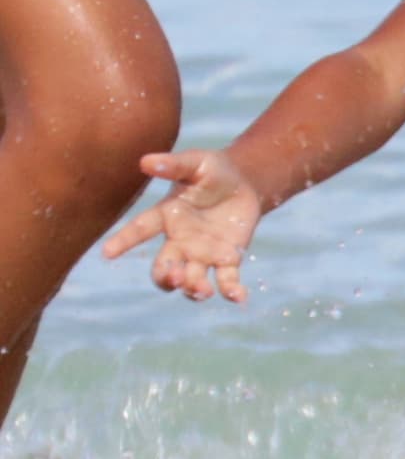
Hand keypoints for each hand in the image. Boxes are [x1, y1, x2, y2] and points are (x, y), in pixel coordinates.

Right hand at [102, 150, 262, 302]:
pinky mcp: (228, 259)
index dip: (123, 240)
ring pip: (191, 280)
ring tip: (203, 290)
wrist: (244, 183)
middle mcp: (181, 240)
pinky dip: (231, 291)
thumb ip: (174, 165)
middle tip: (175, 276)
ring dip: (193, 289)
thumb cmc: (213, 170)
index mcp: (167, 216)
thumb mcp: (195, 163)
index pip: (141, 229)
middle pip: (164, 266)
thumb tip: (146, 161)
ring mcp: (203, 253)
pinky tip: (238, 296)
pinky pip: (226, 281)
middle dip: (166, 276)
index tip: (106, 253)